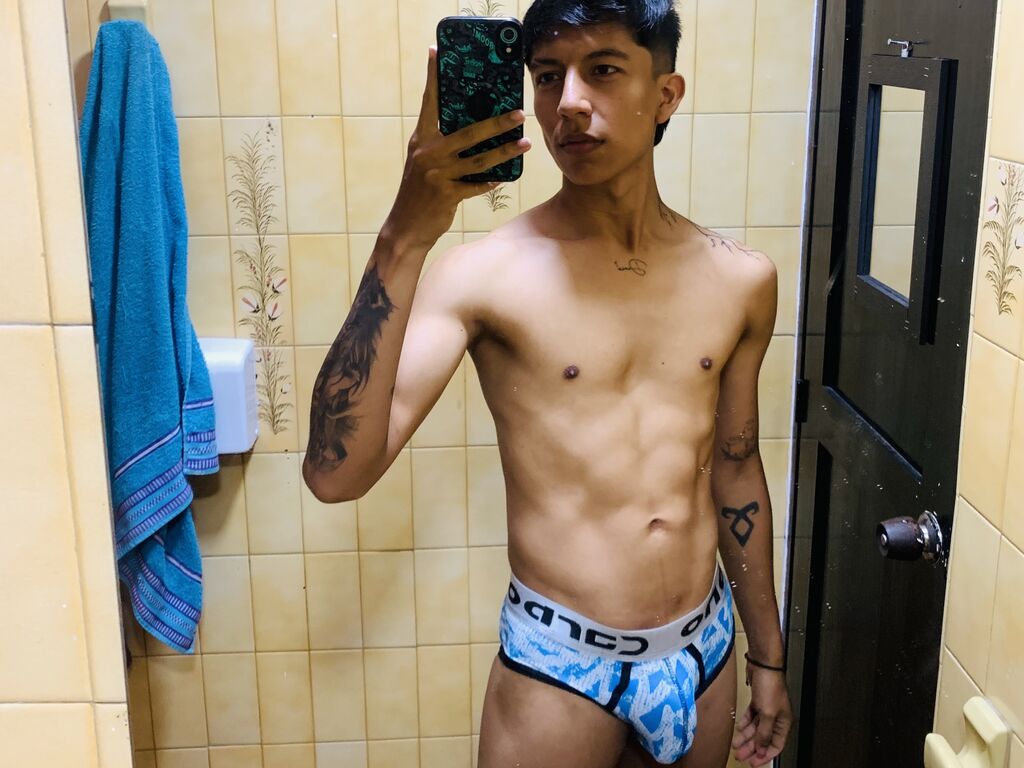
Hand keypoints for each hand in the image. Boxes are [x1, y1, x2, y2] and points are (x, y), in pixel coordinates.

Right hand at [382, 46, 530, 251]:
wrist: (406, 228)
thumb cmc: (418, 193)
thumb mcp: (423, 163)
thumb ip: (440, 145)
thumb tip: (470, 130)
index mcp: (420, 139)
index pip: (428, 102)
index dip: (432, 77)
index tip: (436, 52)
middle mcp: (428, 153)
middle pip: (468, 132)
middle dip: (496, 122)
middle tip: (518, 114)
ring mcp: (438, 174)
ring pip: (479, 159)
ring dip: (505, 151)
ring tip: (525, 144)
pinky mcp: (447, 195)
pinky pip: (476, 185)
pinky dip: (492, 180)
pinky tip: (506, 175)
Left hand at [732, 667, 792, 766]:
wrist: (762, 664)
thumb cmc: (771, 684)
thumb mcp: (768, 713)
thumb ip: (764, 732)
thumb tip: (761, 748)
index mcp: (784, 722)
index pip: (776, 745)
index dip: (766, 755)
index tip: (755, 762)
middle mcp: (776, 716)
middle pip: (764, 738)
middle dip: (752, 748)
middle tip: (741, 756)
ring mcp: (766, 708)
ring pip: (756, 728)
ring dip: (746, 737)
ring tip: (736, 745)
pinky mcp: (758, 700)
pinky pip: (751, 716)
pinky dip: (745, 723)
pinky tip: (739, 729)